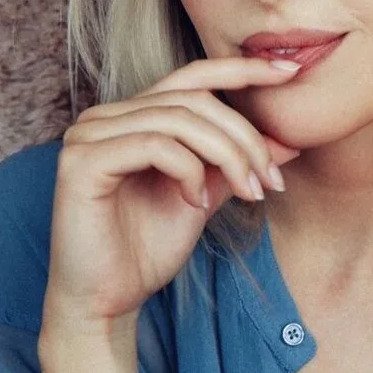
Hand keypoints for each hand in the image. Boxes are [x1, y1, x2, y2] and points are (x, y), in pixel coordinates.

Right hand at [41, 57, 301, 328]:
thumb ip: (235, 162)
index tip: (290, 72)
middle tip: (272, 179)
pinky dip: (189, 172)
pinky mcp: (81, 162)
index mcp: (133, 115)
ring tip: (248, 193)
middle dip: (245, 137)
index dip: (243, 69)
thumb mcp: (205, 195)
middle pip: (195, 100)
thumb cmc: (147, 250)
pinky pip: (154, 146)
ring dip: (227, 156)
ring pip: (179, 120)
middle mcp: (107, 115)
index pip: (194, 76)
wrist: (105, 303)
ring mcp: (89, 134)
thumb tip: (289, 140)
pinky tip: (197, 204)